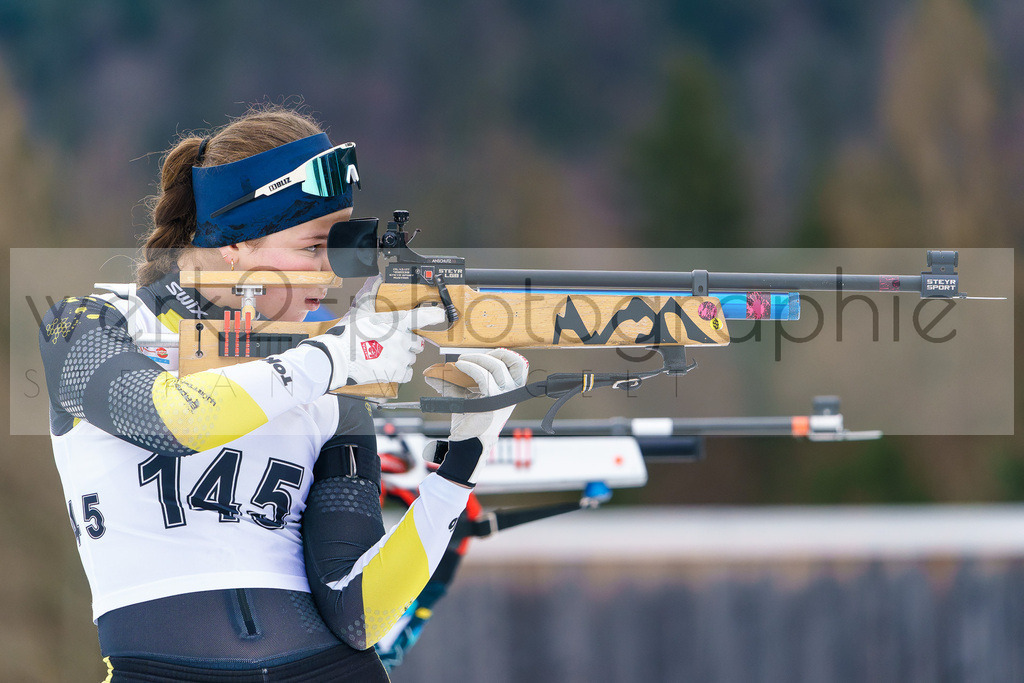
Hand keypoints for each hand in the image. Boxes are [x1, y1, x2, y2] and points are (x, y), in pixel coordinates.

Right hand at [301, 277, 445, 390]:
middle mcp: (403, 340)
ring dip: (402, 357)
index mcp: (398, 322)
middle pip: (417, 342)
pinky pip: (408, 373)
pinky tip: (389, 366)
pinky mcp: (396, 373)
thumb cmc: (348, 334)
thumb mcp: (361, 310)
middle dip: (408, 343)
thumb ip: (371, 293)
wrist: (338, 357)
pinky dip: (401, 372)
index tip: (439, 315)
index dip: (435, 315)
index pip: (425, 316)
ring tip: (385, 355)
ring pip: (411, 358)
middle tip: (393, 342)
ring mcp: (401, 357)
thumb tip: (375, 278)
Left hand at [425, 349, 527, 484]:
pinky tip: (460, 367)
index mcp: (511, 392)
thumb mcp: (466, 397)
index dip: (507, 354)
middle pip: (510, 362)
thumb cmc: (470, 421)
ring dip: (476, 359)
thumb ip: (455, 383)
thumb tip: (431, 372)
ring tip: (461, 362)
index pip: (521, 366)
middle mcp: (511, 394)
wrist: (467, 442)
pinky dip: (470, 367)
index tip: (489, 353)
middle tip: (470, 357)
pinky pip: (483, 376)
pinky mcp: (492, 402)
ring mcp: (503, 398)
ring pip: (495, 366)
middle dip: (489, 354)